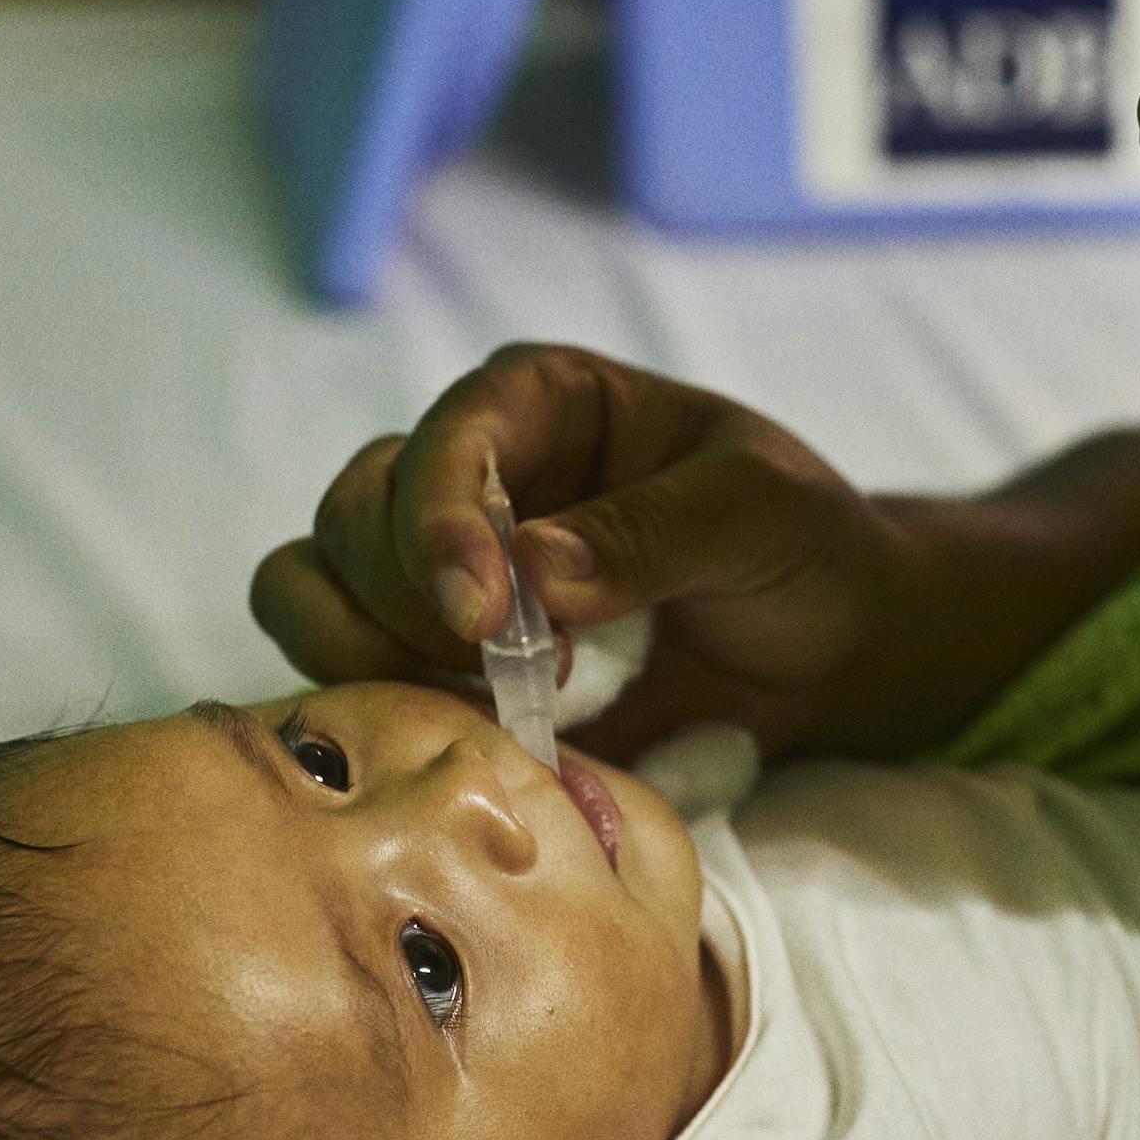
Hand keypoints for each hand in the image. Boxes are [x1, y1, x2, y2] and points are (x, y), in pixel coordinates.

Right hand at [249, 344, 900, 758]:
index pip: (444, 441)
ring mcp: (438, 571)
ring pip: (312, 587)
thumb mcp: (761, 514)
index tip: (480, 615)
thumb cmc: (801, 550)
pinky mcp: (435, 660)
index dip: (438, 524)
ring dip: (367, 653)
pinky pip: (341, 669)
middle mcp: (469, 476)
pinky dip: (376, 705)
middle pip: (352, 517)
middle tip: (508, 671)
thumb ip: (656, 532)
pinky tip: (471, 734)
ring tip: (485, 701)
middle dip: (405, 603)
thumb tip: (535, 572)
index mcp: (541, 404)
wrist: (826, 649)